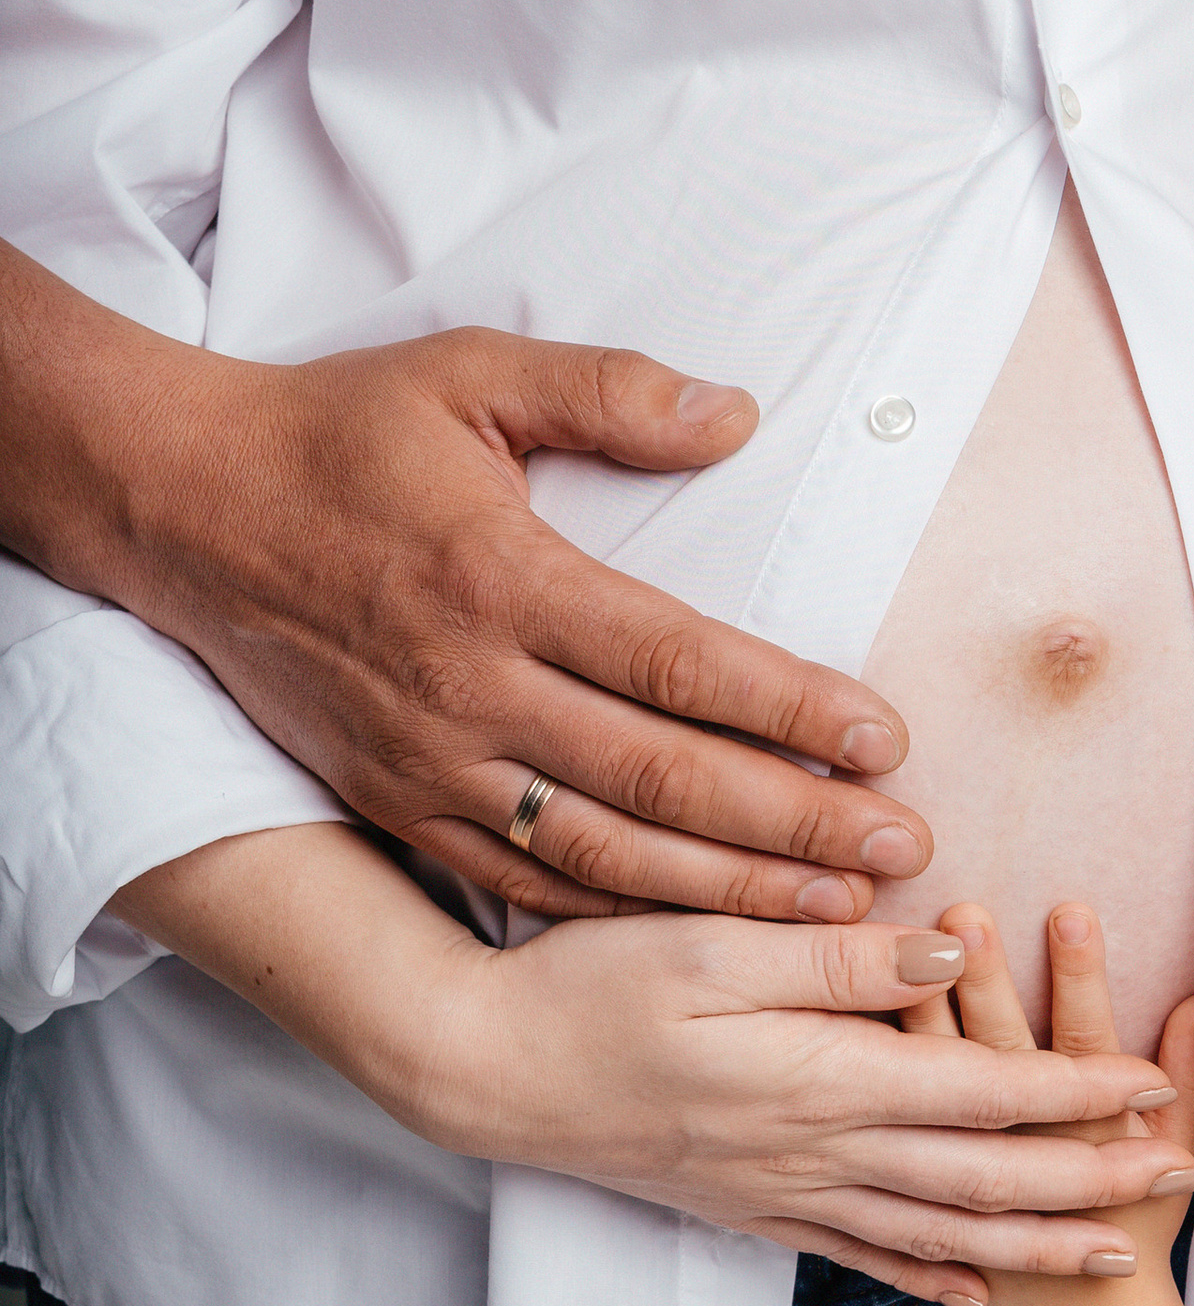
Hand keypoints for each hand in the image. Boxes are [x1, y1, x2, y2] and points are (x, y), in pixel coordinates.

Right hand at [1, 242, 927, 922]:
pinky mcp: (399, 805)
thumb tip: (738, 415)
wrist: (178, 506)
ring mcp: (429, 761)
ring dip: (729, 889)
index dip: (788, 709)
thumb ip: (609, 392)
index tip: (885, 738)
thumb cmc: (337, 433)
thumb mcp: (469, 375)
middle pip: (659, 778)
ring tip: (839, 909)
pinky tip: (710, 930)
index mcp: (499, 579)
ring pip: (604, 851)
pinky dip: (625, 914)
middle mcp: (467, 687)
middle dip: (794, 824)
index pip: (675, 662)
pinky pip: (528, 883)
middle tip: (903, 849)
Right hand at [407, 903, 1193, 1298]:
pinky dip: (928, 1278)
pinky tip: (973, 1297)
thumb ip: (832, 956)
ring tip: (1119, 1256)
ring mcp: (783, 1193)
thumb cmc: (585, 987)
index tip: (1156, 1085)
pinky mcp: (748, 1211)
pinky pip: (860, 1257)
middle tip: (1181, 1177)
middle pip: (985, 1179)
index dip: (1077, 1092)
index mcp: (821, 1080)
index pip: (984, 1090)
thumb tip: (951, 950)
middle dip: (1091, 1183)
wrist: (484, 1073)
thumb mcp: (707, 944)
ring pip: (939, 1234)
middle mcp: (816, 1153)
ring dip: (1035, 1246)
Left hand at [898, 901, 1193, 1305]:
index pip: (1079, 1055)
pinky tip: (858, 1019)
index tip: (1071, 913)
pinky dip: (869, 1082)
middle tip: (969, 911)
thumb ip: (1190, 1082)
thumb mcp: (1182, 1158)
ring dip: (926, 1021)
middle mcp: (1017, 1157)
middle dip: (986, 985)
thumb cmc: (1145, 1236)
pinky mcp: (907, 1201)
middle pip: (998, 1065)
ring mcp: (957, 1179)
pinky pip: (883, 1139)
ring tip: (912, 948)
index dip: (1078, 985)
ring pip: (933, 1096)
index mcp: (1087, 1142)